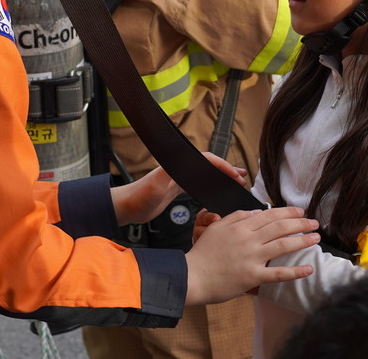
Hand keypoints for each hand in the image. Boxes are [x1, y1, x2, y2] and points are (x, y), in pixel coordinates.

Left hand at [111, 153, 246, 225]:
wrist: (126, 207)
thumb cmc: (138, 196)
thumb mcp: (155, 185)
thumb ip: (168, 172)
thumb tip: (182, 160)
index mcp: (177, 166)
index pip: (205, 160)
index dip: (222, 166)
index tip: (235, 175)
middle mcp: (178, 169)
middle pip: (208, 165)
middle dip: (226, 169)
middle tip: (242, 176)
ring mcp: (177, 178)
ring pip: (204, 174)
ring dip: (220, 177)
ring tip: (235, 181)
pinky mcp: (175, 188)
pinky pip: (198, 183)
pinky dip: (210, 186)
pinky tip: (216, 191)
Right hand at [184, 206, 317, 304]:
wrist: (192, 276)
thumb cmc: (202, 253)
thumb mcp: (216, 227)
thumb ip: (236, 217)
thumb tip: (255, 213)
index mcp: (240, 226)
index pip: (269, 215)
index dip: (287, 212)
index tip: (300, 212)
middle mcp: (249, 240)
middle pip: (280, 227)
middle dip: (301, 223)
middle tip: (314, 222)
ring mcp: (252, 258)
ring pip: (283, 245)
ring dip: (303, 240)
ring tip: (316, 238)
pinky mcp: (253, 277)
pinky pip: (279, 273)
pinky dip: (296, 272)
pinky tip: (309, 269)